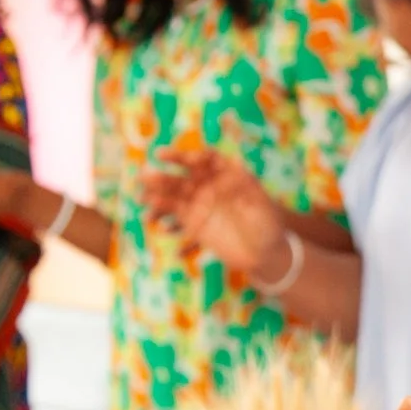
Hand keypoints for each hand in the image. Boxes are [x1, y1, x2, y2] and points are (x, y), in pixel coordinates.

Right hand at [143, 148, 287, 278]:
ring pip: (174, 196)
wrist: (265, 252)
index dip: (191, 157)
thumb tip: (237, 163)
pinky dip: (164, 216)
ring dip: (157, 195)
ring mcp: (200, 205)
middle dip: (164, 176)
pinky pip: (175, 217)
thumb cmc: (268, 223)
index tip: (185, 160)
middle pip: (184, 176)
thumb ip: (248, 186)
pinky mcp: (194, 224)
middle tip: (145, 174)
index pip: (205, 159)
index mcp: (226, 174)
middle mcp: (209, 186)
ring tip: (142, 198)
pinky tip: (155, 220)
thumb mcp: (262, 203)